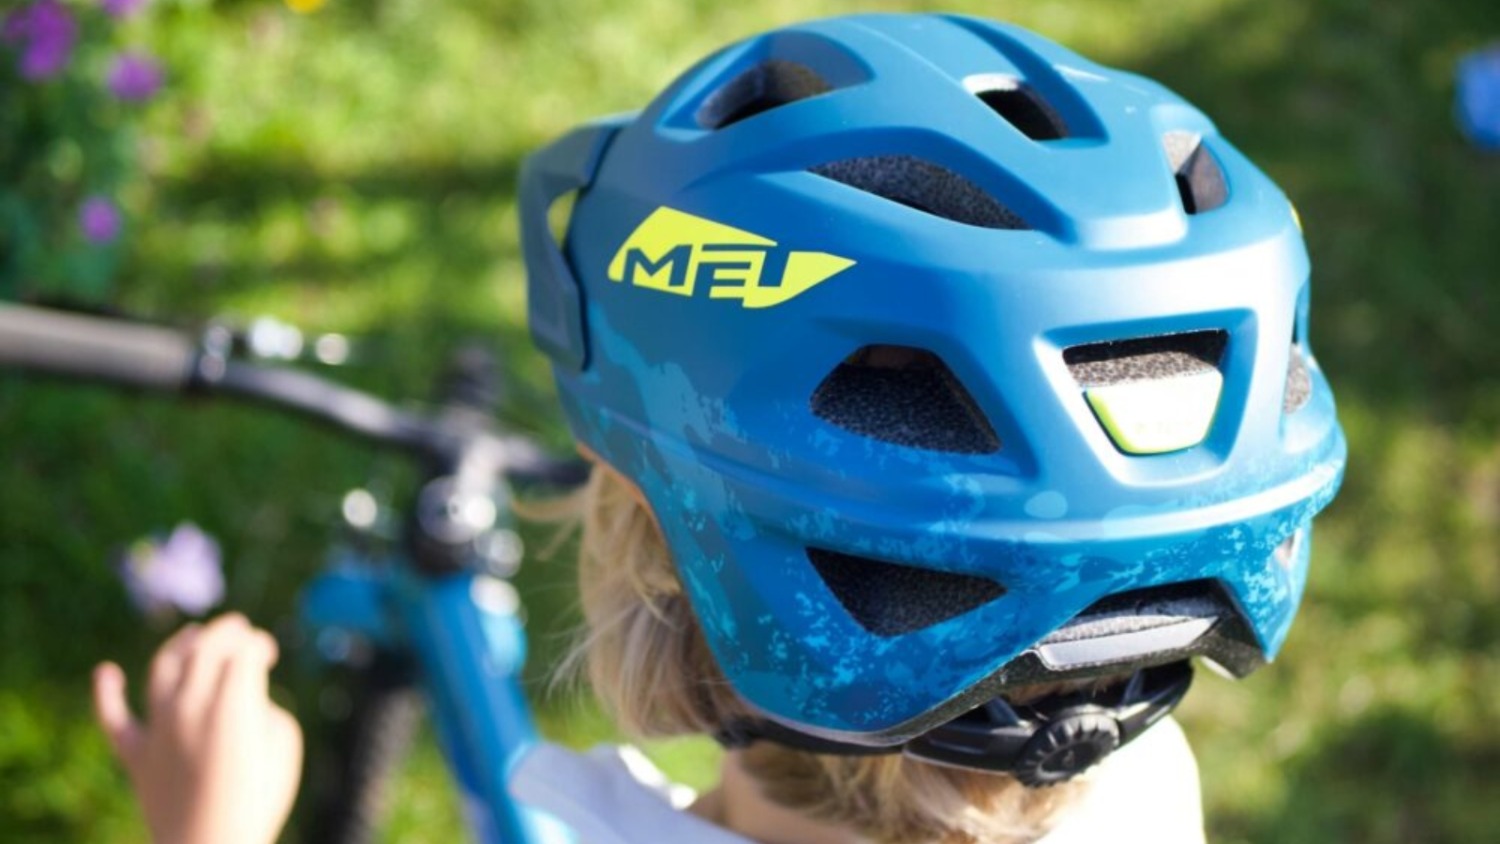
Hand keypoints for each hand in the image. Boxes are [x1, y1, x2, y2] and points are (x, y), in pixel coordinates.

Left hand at [92, 613, 303, 843]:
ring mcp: (158, 727)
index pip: (244, 649)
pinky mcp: (135, 754)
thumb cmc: (259, 800)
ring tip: (193, 635)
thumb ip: (263, 707)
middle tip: (240, 628)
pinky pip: (114, 717)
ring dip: (180, 643)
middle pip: (205, 647)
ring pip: (163, 666)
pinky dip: (106, 692)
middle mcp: (190, 704)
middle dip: (227, 631)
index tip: (268, 654)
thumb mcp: (283, 744)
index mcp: (233, 701)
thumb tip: (242, 696)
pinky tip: (106, 672)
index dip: (259, 644)